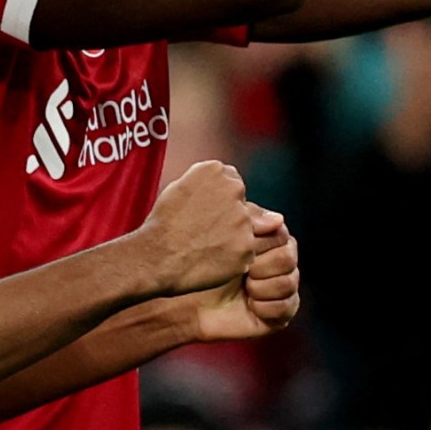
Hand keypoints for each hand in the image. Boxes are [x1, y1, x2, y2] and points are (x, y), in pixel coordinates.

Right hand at [134, 159, 261, 295]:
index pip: (231, 183)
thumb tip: (277, 218)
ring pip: (247, 230)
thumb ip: (220, 189)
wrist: (153, 257)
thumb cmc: (163, 223)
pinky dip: (231, 258)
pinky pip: (246, 253)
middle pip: (242, 206)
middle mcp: (234, 191)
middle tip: (200, 231)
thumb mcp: (182, 191)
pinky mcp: (246, 248)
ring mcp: (242, 221)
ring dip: (231, 239)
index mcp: (215, 171)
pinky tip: (209, 258)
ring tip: (202, 245)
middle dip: (227, 219)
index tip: (199, 211)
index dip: (216, 201)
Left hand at [195, 211, 300, 340]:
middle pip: (287, 259)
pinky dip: (263, 307)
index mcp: (271, 239)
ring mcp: (284, 287)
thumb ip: (248, 222)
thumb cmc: (203, 265)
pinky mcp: (282, 312)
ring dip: (259, 288)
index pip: (281, 235)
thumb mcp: (221, 235)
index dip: (259, 245)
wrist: (191, 301)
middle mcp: (282, 261)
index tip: (239, 251)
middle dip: (259, 267)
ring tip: (244, 289)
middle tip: (241, 272)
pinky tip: (250, 304)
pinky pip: (285, 307)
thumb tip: (277, 219)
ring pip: (287, 283)